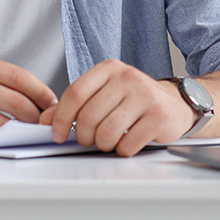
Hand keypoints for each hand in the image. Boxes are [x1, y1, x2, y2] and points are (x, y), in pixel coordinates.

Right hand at [0, 52, 56, 146]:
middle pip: (15, 101)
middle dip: (35, 116)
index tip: (52, 102)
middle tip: (44, 123)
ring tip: (27, 134)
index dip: (41, 91)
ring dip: (19, 133)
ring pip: (2, 124)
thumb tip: (35, 98)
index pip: (18, 76)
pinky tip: (3, 142)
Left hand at [39, 59, 193, 156]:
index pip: (75, 93)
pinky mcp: (158, 116)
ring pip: (106, 133)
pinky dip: (122, 150)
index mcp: (109, 69)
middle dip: (83, 137)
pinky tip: (128, 141)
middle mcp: (127, 78)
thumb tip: (45, 119)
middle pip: (89, 116)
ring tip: (109, 141)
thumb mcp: (104, 94)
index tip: (56, 133)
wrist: (174, 104)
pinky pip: (127, 144)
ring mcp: (145, 96)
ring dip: (103, 145)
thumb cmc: (134, 100)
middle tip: (89, 140)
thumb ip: (75, 104)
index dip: (61, 118)